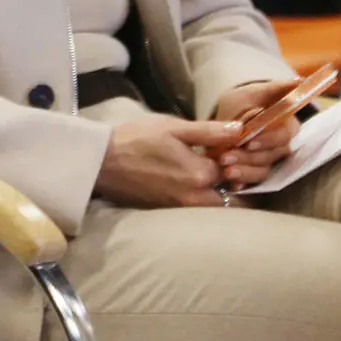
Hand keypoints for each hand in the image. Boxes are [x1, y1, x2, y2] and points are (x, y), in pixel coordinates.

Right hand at [94, 115, 240, 207]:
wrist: (99, 162)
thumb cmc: (134, 139)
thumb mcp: (172, 127)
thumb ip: (209, 131)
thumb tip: (241, 131)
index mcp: (201, 174)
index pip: (238, 170)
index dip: (239, 158)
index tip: (236, 148)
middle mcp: (196, 197)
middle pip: (235, 199)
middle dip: (240, 184)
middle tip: (234, 166)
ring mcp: (183, 208)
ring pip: (218, 207)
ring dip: (225, 194)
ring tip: (219, 175)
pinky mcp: (170, 212)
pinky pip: (200, 210)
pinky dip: (207, 200)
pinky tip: (197, 184)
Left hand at [212, 78, 305, 187]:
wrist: (225, 115)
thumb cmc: (243, 102)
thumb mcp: (254, 93)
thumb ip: (276, 89)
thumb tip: (299, 81)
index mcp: (285, 128)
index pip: (282, 138)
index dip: (268, 141)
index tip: (249, 141)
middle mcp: (279, 147)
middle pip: (271, 157)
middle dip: (249, 158)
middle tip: (226, 157)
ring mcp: (267, 161)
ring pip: (263, 171)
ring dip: (244, 172)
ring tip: (225, 170)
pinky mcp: (254, 172)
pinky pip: (252, 182)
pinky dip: (242, 184)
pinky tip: (231, 185)